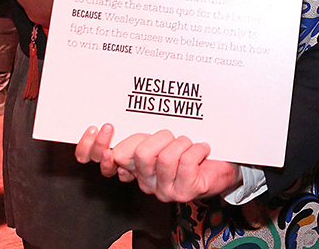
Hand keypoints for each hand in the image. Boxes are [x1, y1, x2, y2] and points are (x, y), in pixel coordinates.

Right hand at [76, 124, 241, 201]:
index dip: (96, 147)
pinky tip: (202, 149)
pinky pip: (187, 162)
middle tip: (173, 136)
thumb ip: (140, 137)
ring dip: (183, 142)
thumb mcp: (161, 138)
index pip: (102, 163)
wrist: (222, 166)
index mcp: (133, 167)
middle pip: (140, 154)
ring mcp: (164, 189)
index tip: (106, 127)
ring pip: (166, 157)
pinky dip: (198, 149)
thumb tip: (117, 139)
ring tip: (190, 144)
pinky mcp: (185, 192)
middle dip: (162, 137)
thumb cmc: (189, 148)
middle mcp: (145, 181)